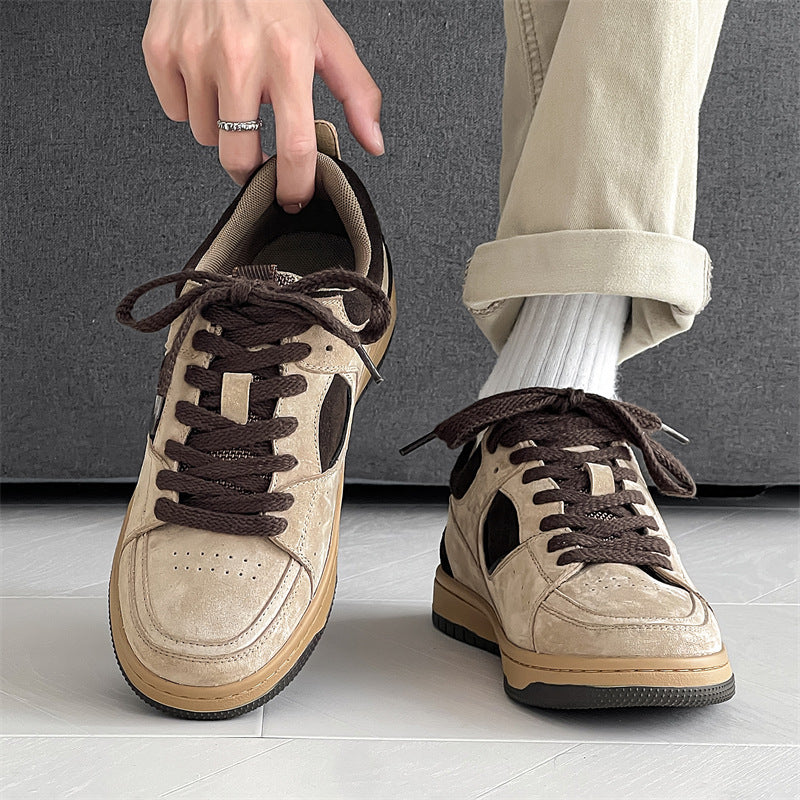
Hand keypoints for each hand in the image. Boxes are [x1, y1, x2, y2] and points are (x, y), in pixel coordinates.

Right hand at [142, 0, 383, 210]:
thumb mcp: (326, 34)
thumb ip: (356, 92)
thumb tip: (372, 142)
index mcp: (287, 58)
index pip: (294, 148)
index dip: (294, 185)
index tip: (293, 198)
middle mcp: (239, 58)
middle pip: (238, 157)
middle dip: (251, 169)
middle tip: (259, 154)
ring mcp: (195, 54)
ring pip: (205, 136)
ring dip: (222, 129)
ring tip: (235, 94)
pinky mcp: (161, 49)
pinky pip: (175, 110)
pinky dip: (190, 104)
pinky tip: (207, 78)